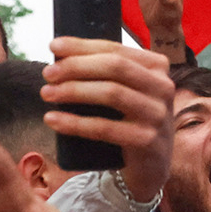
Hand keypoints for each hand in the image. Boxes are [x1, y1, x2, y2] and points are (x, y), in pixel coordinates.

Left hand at [42, 39, 173, 203]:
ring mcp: (158, 114)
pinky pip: (106, 128)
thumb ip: (107, 73)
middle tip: (48, 73)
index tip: (53, 47)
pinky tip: (53, 119)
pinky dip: (75, 123)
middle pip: (116, 67)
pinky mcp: (148, 141)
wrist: (151, 164)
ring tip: (47, 94)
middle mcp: (164, 87)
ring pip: (112, 93)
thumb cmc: (130, 120)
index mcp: (158, 67)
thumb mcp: (128, 91)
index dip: (83, 46)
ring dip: (74, 91)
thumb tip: (60, 54)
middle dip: (77, 66)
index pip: (117, 50)